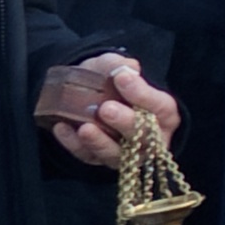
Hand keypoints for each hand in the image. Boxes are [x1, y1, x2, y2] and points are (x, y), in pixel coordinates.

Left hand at [40, 54, 182, 168]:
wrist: (88, 93)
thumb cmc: (111, 82)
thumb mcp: (116, 67)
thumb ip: (121, 66)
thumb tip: (125, 68)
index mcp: (162, 114)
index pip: (161, 107)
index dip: (143, 94)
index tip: (122, 78)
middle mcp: (149, 138)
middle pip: (142, 136)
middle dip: (125, 122)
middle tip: (106, 109)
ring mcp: (124, 153)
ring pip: (116, 154)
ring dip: (100, 142)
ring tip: (85, 128)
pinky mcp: (99, 159)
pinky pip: (87, 156)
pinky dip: (74, 144)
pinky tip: (62, 128)